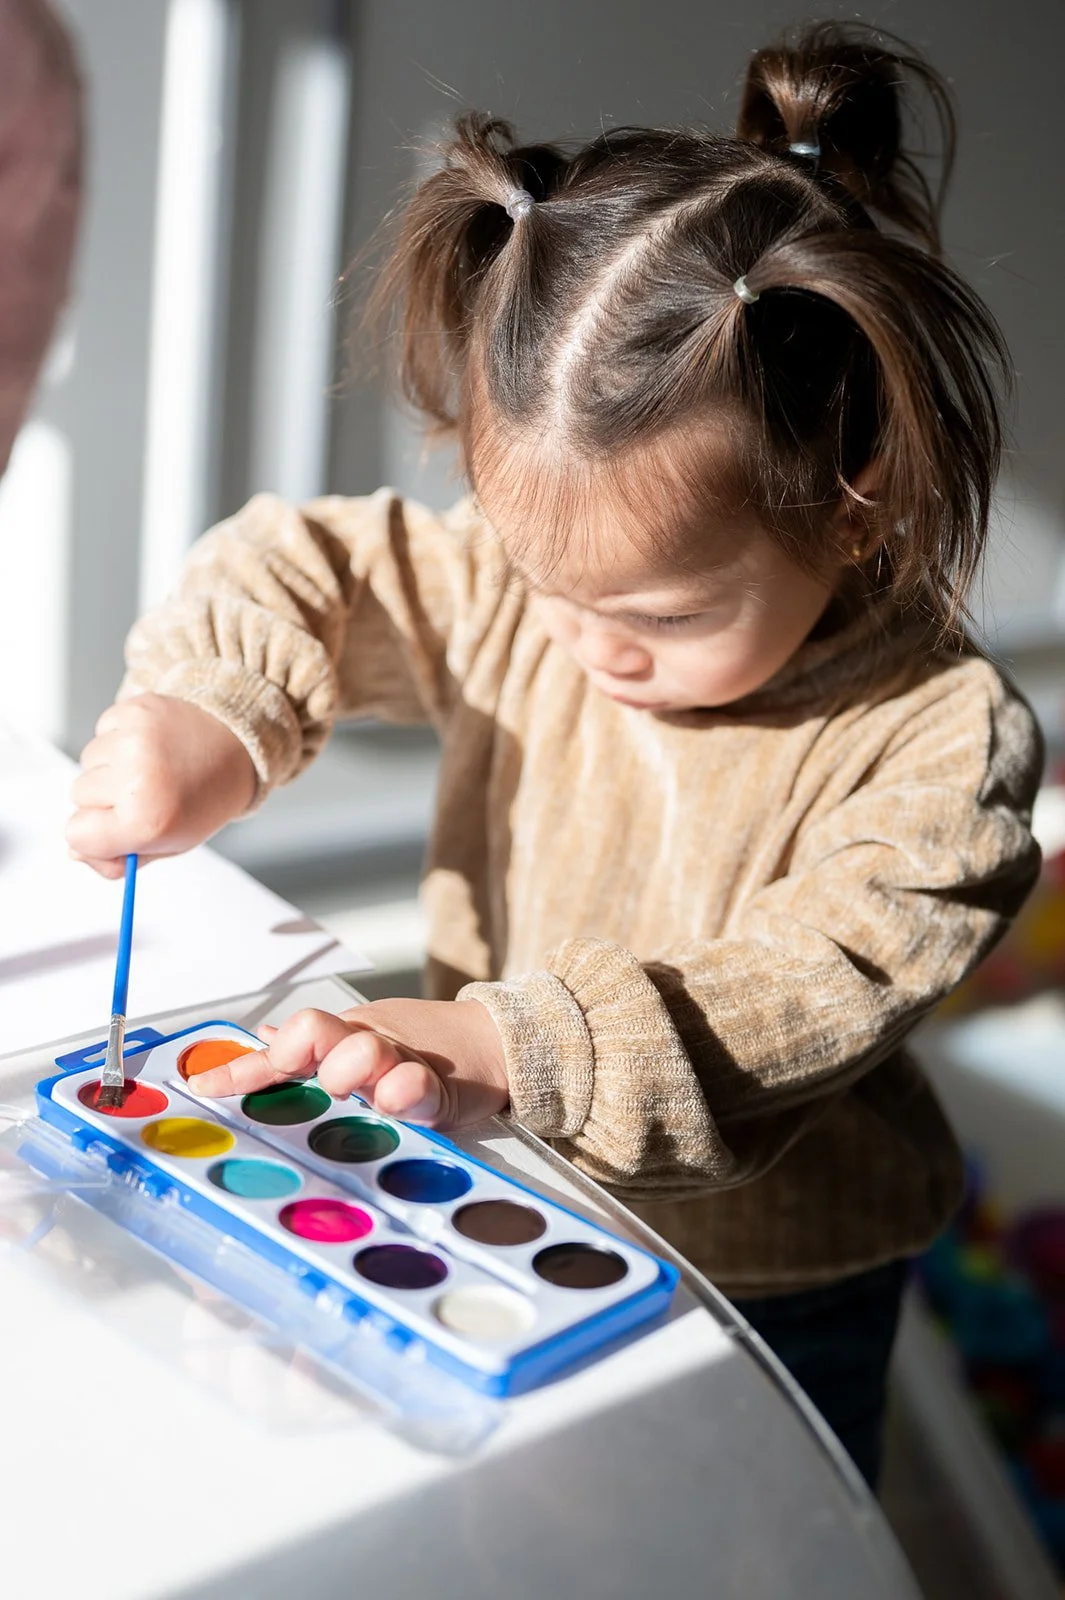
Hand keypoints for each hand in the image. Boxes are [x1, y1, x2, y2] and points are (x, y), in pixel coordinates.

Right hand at [67, 693, 256, 877]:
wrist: (236, 746)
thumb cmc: (203, 799)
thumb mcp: (170, 843)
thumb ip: (120, 859)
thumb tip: (76, 853)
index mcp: (147, 822)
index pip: (76, 835)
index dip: (95, 834)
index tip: (118, 827)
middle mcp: (138, 779)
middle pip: (79, 796)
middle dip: (104, 799)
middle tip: (147, 792)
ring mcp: (135, 741)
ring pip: (87, 761)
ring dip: (111, 766)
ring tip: (152, 767)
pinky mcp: (135, 711)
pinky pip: (100, 731)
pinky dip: (117, 738)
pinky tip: (151, 744)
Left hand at [189, 999, 509, 1128]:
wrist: (499, 1043)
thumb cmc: (426, 1049)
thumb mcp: (365, 1043)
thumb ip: (313, 1052)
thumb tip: (264, 1038)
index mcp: (343, 1040)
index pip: (285, 1047)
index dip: (242, 1070)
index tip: (202, 1089)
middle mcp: (366, 1045)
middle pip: (318, 1032)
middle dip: (304, 1053)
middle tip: (314, 1078)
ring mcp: (402, 1063)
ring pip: (363, 1052)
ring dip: (352, 1067)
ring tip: (359, 1086)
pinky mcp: (441, 1090)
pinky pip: (418, 1088)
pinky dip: (405, 1090)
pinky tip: (397, 1096)